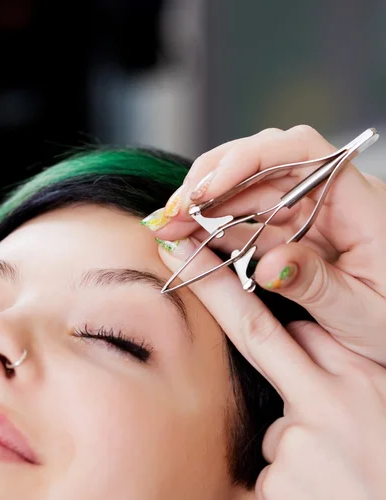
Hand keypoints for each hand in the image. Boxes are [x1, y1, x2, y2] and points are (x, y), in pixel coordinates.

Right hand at [145, 125, 385, 364]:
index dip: (248, 158)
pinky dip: (218, 231)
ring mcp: (309, 217)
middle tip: (173, 211)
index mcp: (359, 202)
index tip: (208, 186)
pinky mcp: (293, 238)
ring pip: (249, 194)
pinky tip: (190, 239)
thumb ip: (318, 285)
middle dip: (212, 183)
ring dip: (206, 207)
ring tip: (169, 225)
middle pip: (264, 166)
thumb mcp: (364, 312)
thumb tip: (267, 265)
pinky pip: (251, 225)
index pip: (301, 152)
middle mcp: (330, 199)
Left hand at [158, 238, 385, 499]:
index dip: (267, 295)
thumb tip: (303, 360)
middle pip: (258, 330)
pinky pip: (266, 471)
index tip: (230, 255)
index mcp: (363, 376)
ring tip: (334, 478)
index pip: (305, 324)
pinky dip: (286, 484)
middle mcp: (329, 397)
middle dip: (214, 284)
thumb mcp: (381, 412)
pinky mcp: (276, 483)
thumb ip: (342, 381)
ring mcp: (298, 439)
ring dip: (292, 445)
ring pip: (268, 423)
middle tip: (180, 244)